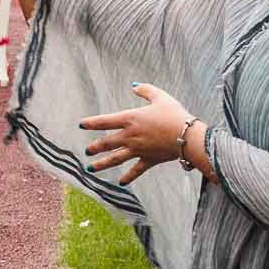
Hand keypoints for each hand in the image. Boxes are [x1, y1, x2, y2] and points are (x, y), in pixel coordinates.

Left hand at [79, 82, 195, 183]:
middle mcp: (130, 136)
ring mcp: (138, 150)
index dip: (91, 123)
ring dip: (102, 164)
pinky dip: (128, 177)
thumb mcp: (160, 97)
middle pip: (106, 143)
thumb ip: (145, 90)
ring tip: (91, 169)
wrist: (188, 137)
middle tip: (86, 151)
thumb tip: (134, 85)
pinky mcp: (148, 160)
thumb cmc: (174, 114)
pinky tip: (121, 183)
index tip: (81, 125)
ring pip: (115, 159)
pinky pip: (136, 170)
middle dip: (94, 147)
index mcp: (130, 119)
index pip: (104, 122)